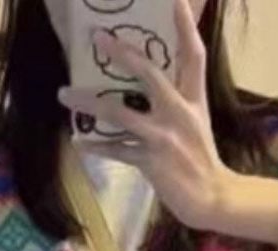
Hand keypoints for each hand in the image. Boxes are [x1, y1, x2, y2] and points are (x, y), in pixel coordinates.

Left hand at [58, 0, 230, 230]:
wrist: (212, 198)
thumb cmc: (202, 160)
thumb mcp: (196, 123)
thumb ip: (177, 102)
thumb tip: (149, 86)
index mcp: (193, 100)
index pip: (193, 55)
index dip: (185, 25)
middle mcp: (178, 113)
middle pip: (148, 73)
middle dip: (122, 53)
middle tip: (97, 37)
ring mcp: (163, 137)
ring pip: (120, 112)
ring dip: (88, 103)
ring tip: (64, 95)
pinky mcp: (151, 161)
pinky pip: (116, 149)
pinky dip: (96, 146)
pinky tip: (79, 142)